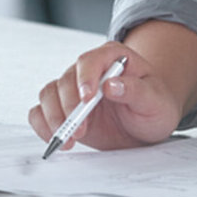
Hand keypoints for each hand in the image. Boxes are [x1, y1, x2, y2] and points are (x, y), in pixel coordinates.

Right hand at [28, 41, 184, 152]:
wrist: (147, 125)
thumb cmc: (155, 106)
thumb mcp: (155, 100)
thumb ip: (136, 90)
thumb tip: (112, 85)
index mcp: (113, 58)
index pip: (90, 60)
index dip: (85, 78)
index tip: (87, 99)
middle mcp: (89, 71)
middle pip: (66, 80)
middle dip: (70, 107)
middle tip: (80, 130)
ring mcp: (73, 90)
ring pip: (49, 94)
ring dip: (55, 117)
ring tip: (69, 139)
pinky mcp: (64, 109)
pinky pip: (41, 112)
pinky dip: (43, 125)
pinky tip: (57, 138)